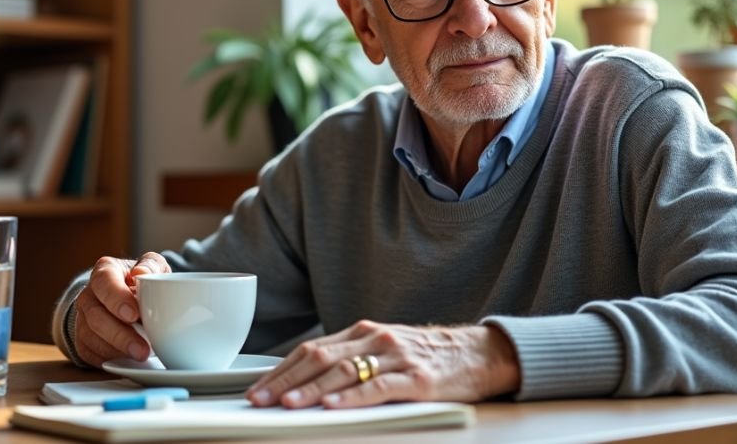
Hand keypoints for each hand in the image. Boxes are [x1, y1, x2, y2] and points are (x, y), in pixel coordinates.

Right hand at [72, 252, 170, 367]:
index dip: (116, 299)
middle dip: (119, 334)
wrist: (129, 297)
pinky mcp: (83, 340)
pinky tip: (128, 359)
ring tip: (141, 355)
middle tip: (142, 348)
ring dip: (116, 350)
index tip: (133, 314)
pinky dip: (109, 358)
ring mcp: (83, 318)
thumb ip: (150, 265)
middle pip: (95, 315)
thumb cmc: (142, 282)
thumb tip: (141, 273)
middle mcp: (88, 294)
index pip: (103, 282)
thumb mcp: (153, 266)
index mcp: (105, 271)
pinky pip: (90, 353)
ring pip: (91, 337)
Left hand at [245, 321, 518, 408]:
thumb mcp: (384, 350)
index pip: (311, 350)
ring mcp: (396, 356)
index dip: (281, 370)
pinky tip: (333, 405)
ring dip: (311, 390)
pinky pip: (379, 386)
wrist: (479, 352)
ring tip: (288, 404)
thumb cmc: (427, 356)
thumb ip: (350, 358)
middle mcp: (374, 338)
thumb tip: (306, 379)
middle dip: (285, 381)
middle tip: (260, 400)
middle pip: (320, 358)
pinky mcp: (417, 378)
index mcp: (362, 331)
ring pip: (344, 371)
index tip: (257, 388)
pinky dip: (352, 396)